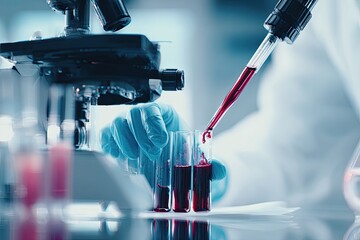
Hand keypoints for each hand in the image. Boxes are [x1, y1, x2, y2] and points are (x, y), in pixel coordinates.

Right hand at [100, 102, 226, 182]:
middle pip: (133, 114)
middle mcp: (143, 116)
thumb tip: (220, 171)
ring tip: (133, 158)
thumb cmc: (180, 151)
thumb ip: (210, 164)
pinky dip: (110, 145)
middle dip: (141, 135)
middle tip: (152, 154)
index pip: (155, 109)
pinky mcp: (115, 138)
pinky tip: (120, 157)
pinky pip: (106, 136)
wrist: (167, 159)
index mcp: (164, 113)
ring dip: (124, 140)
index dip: (155, 124)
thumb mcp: (196, 157)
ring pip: (117, 123)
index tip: (161, 141)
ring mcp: (127, 126)